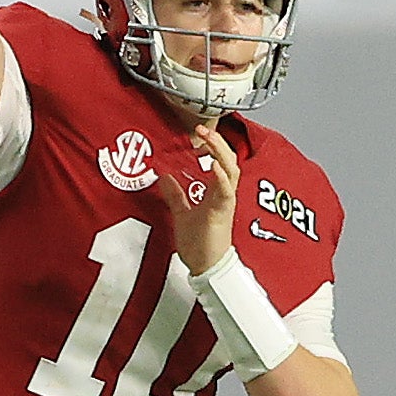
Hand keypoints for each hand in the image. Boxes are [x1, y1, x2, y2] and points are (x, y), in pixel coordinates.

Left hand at [159, 121, 241, 272]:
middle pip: (229, 160)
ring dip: (220, 152)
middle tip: (203, 128)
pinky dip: (220, 176)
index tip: (199, 132)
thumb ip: (176, 194)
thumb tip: (164, 177)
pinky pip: (225, 191)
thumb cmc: (200, 244)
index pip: (220, 161)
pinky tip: (213, 165)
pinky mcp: (222, 212)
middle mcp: (224, 194)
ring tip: (209, 138)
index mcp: (216, 192)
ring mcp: (225, 202)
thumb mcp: (182, 212)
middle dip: (218, 142)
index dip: (213, 145)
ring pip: (231, 170)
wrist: (207, 267)